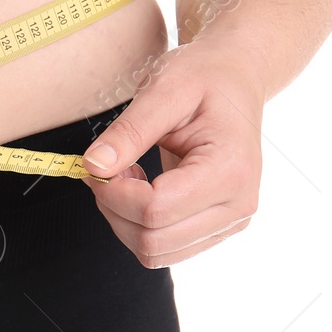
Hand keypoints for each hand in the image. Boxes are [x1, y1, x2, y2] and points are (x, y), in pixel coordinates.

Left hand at [78, 38, 264, 267]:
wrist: (236, 79)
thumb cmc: (205, 77)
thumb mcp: (165, 89)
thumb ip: (129, 131)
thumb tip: (93, 166)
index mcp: (231, 171)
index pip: (155, 210)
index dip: (113, 193)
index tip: (97, 164)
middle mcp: (238, 206)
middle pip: (153, 240)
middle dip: (115, 208)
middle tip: (109, 167)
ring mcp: (230, 222)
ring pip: (155, 253)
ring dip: (124, 220)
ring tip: (128, 174)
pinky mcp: (217, 228)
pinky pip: (164, 249)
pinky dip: (138, 225)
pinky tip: (141, 188)